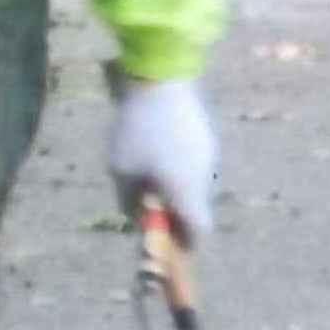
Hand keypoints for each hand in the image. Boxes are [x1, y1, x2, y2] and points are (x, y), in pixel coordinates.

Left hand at [109, 79, 218, 243]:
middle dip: (175, 214)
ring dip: (176, 188)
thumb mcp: (120, 169)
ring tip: (147, 171)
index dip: (186, 244)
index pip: (198, 231)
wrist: (162, 80)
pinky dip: (179, 168)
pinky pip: (194, 165)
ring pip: (194, 185)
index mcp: (185, 191)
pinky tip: (157, 149)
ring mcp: (209, 156)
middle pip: (195, 208)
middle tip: (148, 206)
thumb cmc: (136, 129)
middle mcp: (204, 177)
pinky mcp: (206, 138)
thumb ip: (128, 200)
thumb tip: (136, 215)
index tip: (169, 248)